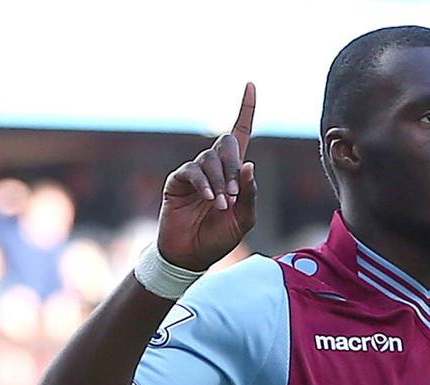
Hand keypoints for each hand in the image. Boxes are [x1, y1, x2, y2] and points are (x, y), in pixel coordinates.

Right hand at [157, 83, 257, 269]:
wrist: (192, 255)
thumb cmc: (219, 237)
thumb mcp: (244, 219)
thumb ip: (249, 193)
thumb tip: (250, 164)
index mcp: (234, 174)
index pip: (241, 134)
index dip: (246, 110)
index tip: (251, 85)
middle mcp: (214, 167)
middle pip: (227, 144)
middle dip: (234, 165)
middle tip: (234, 194)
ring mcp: (195, 173)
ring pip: (210, 159)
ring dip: (220, 182)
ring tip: (221, 205)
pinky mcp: (178, 181)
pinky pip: (192, 172)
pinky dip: (204, 184)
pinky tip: (210, 199)